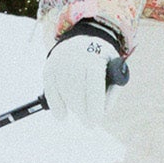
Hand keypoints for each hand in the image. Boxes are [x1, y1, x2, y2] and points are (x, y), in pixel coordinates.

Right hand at [43, 18, 129, 132]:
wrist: (83, 40)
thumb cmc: (102, 60)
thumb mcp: (114, 70)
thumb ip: (111, 91)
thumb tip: (102, 111)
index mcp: (95, 55)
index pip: (93, 82)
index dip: (94, 103)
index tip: (96, 120)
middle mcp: (75, 56)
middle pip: (76, 89)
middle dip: (83, 110)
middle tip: (89, 123)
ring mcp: (60, 61)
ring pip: (64, 91)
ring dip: (73, 107)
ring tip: (81, 111)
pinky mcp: (49, 67)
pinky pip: (50, 90)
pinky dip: (56, 105)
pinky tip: (62, 116)